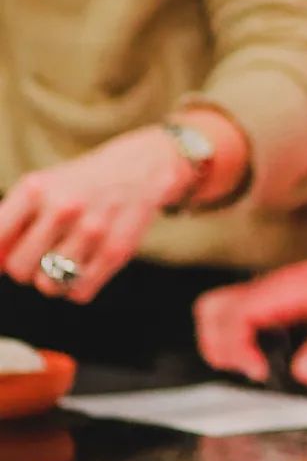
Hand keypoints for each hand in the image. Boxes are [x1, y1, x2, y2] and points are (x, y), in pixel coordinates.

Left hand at [0, 127, 195, 303]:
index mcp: (35, 190)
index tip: (7, 257)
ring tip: (68, 258)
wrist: (140, 168)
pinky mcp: (117, 250)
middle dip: (27, 267)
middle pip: (19, 270)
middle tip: (44, 252)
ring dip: (54, 279)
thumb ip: (8, 224)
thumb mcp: (39, 189)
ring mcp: (92, 230)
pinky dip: (78, 286)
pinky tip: (87, 264)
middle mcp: (63, 208)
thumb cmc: (81, 184)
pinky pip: (79, 292)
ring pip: (48, 285)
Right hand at [195, 189, 306, 385]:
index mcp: (287, 291)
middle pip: (211, 310)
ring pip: (220, 309)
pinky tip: (264, 356)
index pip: (233, 316)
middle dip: (218, 347)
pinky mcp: (279, 297)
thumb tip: (302, 373)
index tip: (260, 372)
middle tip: (251, 371)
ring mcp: (273, 291)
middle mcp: (273, 288)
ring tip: (254, 367)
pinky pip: (238, 313)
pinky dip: (236, 337)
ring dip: (222, 342)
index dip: (236, 350)